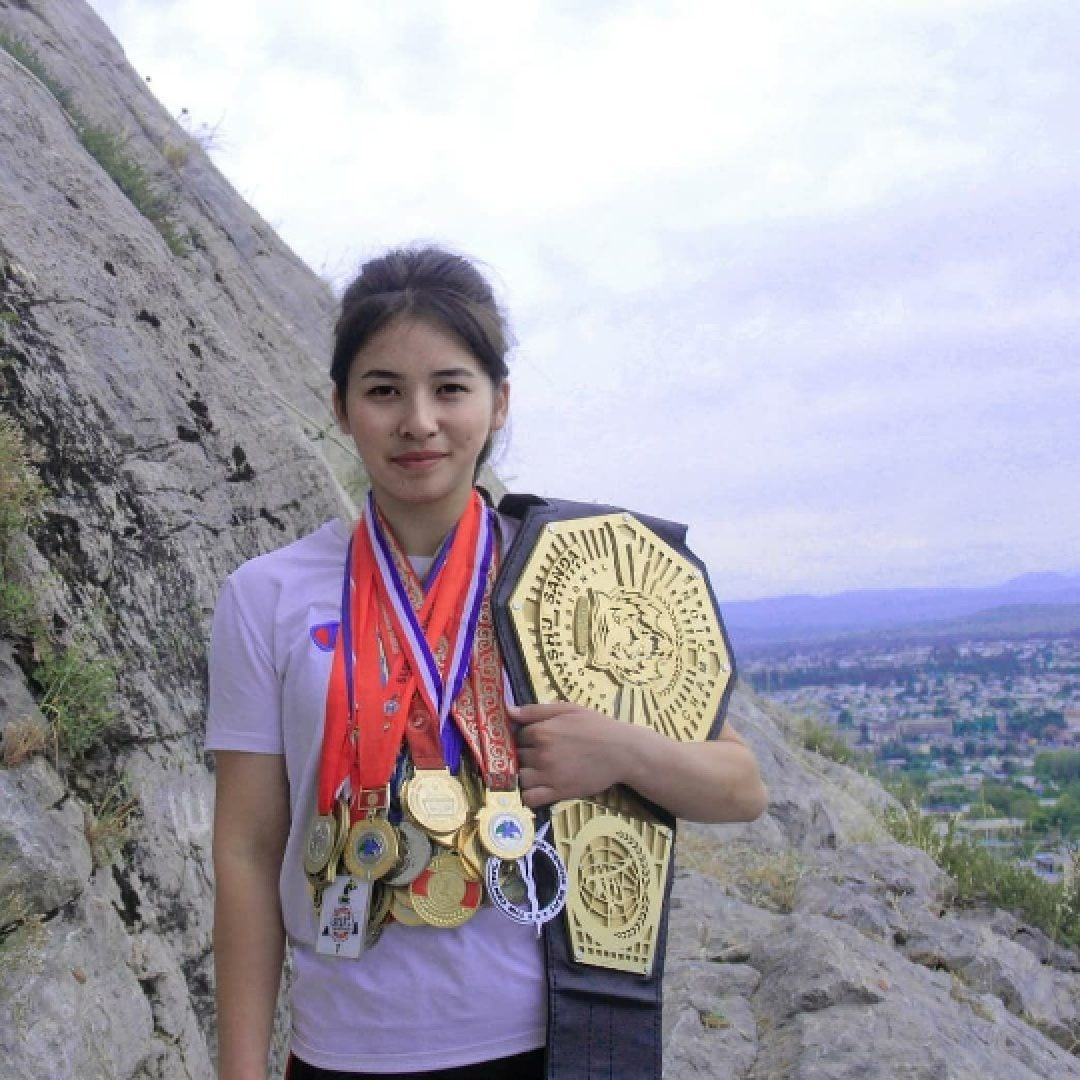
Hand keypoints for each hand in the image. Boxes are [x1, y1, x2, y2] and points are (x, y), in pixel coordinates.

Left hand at [510, 701, 631, 807]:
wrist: (621, 751)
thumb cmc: (596, 726)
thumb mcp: (567, 709)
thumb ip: (535, 710)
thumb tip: (508, 710)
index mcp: (542, 731)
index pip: (517, 736)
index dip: (524, 738)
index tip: (534, 740)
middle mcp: (541, 754)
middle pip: (518, 756)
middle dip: (525, 755)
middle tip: (540, 755)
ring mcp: (548, 775)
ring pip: (520, 778)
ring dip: (525, 775)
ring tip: (538, 771)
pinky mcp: (558, 792)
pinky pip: (530, 798)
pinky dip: (528, 795)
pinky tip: (537, 789)